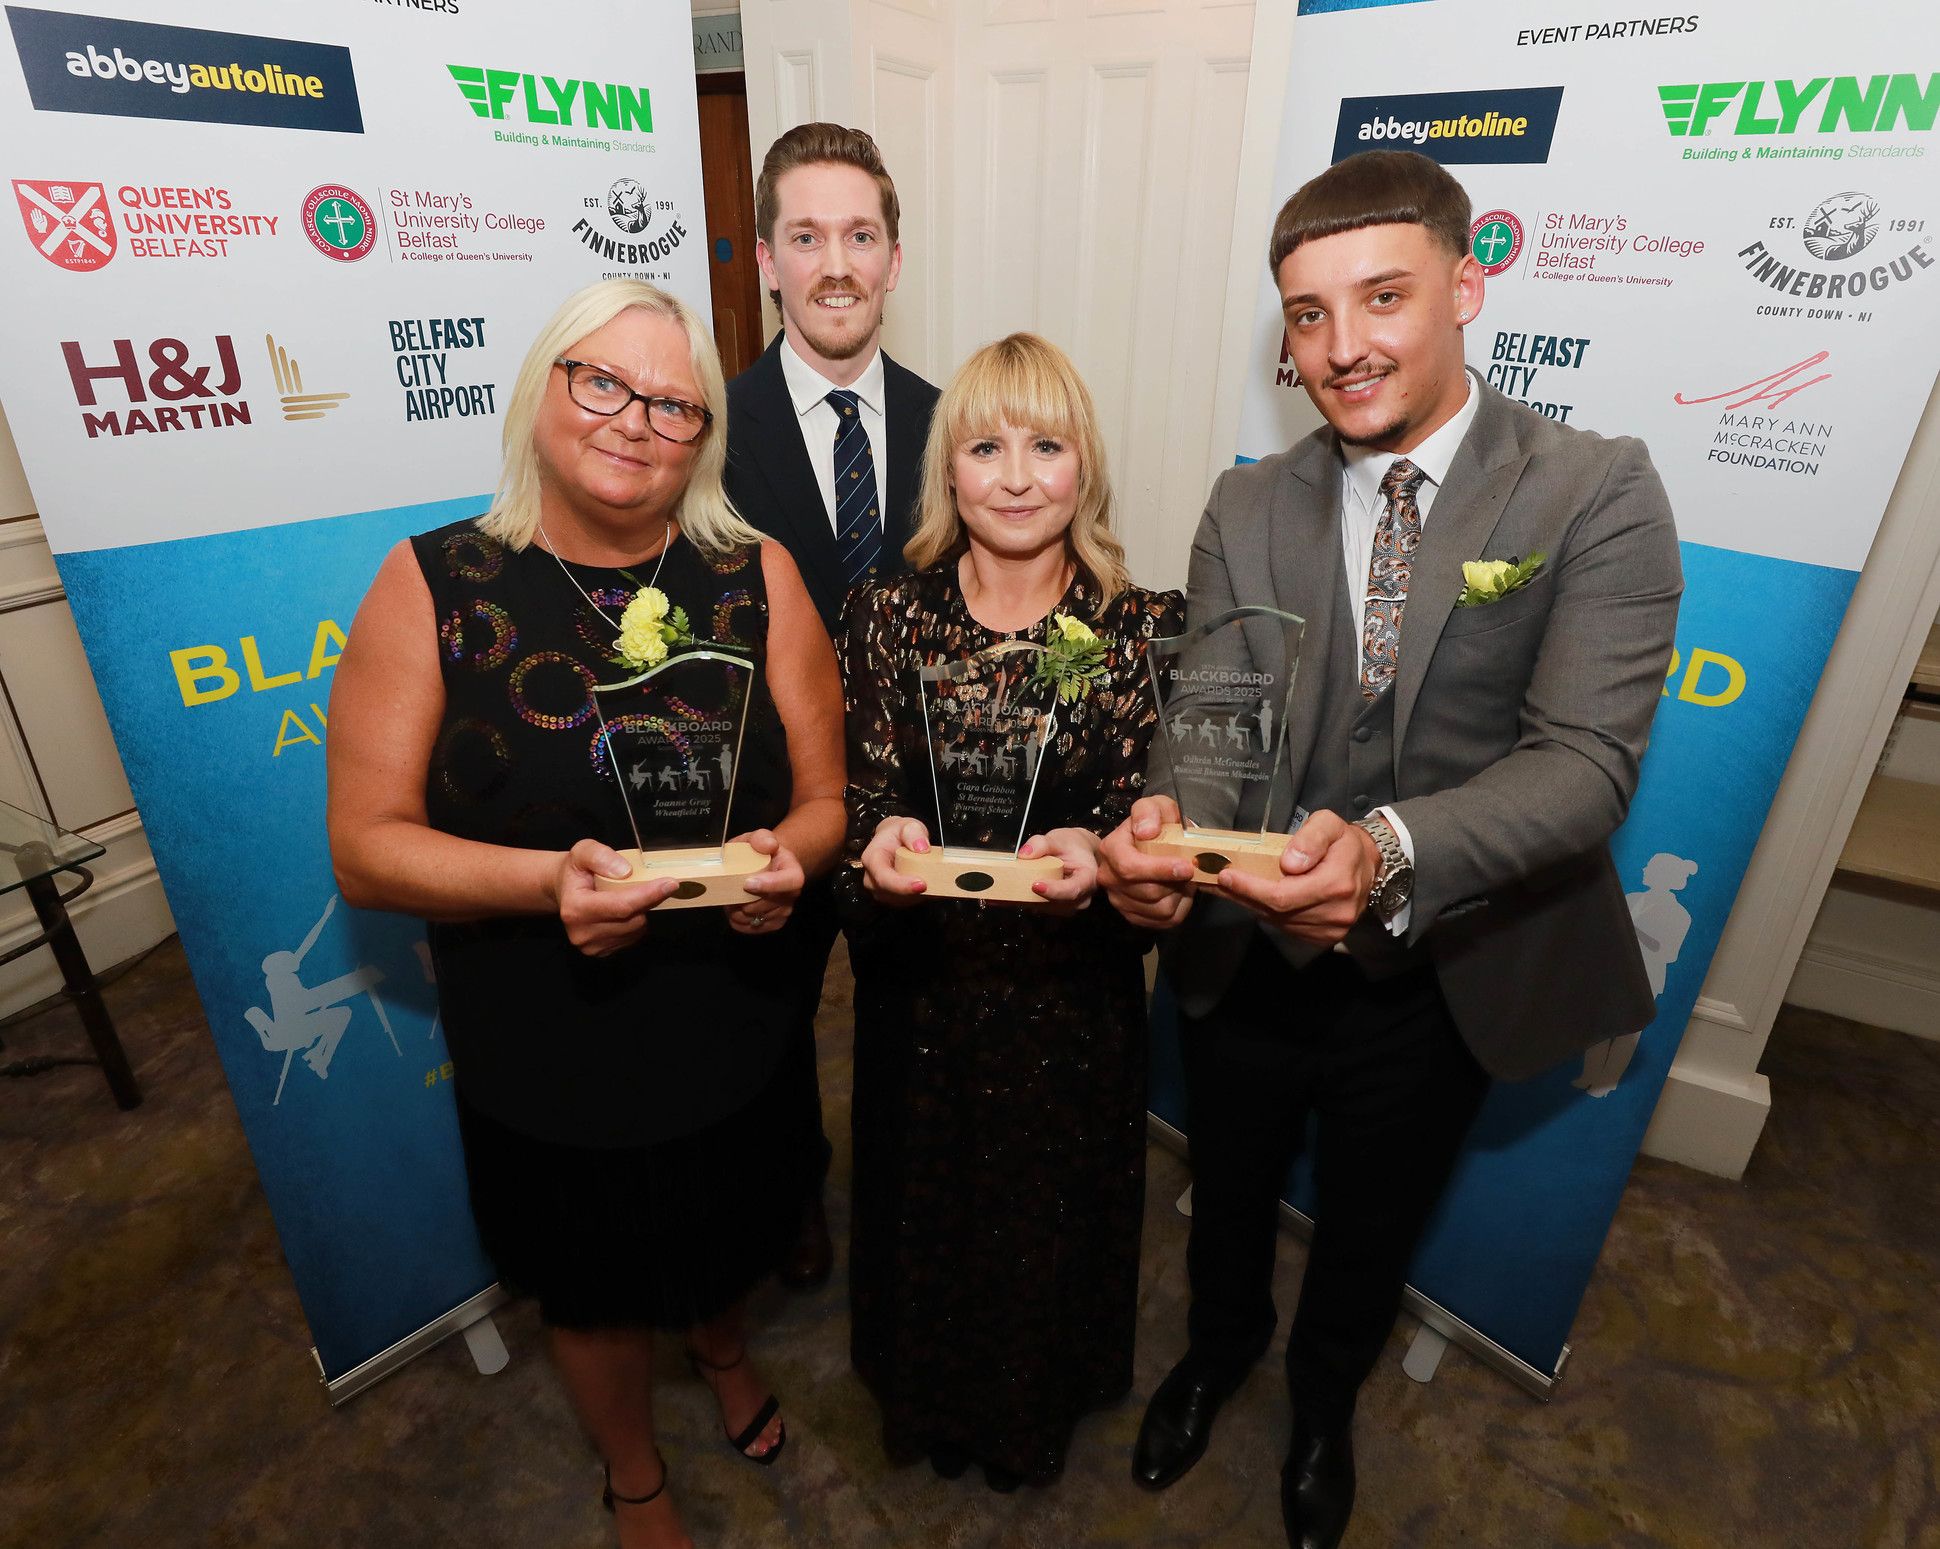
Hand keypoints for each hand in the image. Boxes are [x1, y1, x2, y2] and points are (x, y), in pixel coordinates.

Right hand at [553, 839, 679, 956]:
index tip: (671, 884)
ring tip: (626, 897)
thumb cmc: (576, 870)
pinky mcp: (601, 953)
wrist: (565, 891)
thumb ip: (601, 856)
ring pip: (637, 930)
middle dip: (646, 901)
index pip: (622, 906)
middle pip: (633, 920)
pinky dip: (635, 923)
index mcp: (575, 909)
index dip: (649, 895)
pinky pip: (633, 938)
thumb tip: (624, 872)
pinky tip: (623, 912)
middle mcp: (581, 933)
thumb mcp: (583, 851)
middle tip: (645, 884)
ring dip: (641, 912)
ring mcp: (591, 947)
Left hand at [727, 828, 802, 935]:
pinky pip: (754, 928)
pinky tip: (734, 911)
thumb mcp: (759, 838)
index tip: (747, 883)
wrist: (767, 866)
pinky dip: (739, 922)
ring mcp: (784, 910)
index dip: (770, 885)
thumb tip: (768, 845)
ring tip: (729, 900)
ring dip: (739, 913)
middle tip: (727, 893)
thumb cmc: (760, 852)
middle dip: (746, 901)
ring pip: (760, 918)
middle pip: (770, 904)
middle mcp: (792, 894)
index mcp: (793, 871)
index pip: (790, 881)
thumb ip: (762, 838)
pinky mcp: (774, 923)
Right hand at [859, 815, 930, 905]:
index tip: (921, 884)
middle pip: (894, 893)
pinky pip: (911, 901)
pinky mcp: (894, 898)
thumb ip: (914, 832)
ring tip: (935, 879)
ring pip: (904, 900)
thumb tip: (921, 847)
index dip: (902, 885)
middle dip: (916, 891)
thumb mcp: (907, 825)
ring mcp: (883, 891)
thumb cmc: (897, 834)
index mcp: (872, 859)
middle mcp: (873, 878)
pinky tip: (933, 884)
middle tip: (937, 881)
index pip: (884, 878)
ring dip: (921, 894)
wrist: (894, 840)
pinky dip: (924, 895)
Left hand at [1019, 827, 1100, 915]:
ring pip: (1047, 907)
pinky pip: (1041, 908)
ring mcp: (1070, 906)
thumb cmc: (1072, 846)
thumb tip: (1024, 854)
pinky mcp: (1058, 909)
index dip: (1054, 890)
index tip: (1035, 885)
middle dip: (1036, 895)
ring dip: (1030, 898)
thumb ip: (1041, 843)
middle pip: (1057, 903)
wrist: (1078, 853)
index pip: (1072, 890)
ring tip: (1017, 883)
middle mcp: (1082, 897)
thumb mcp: (1059, 838)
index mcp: (1089, 879)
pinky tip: (1018, 890)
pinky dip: (1028, 900)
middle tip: (1016, 883)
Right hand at [1097, 795, 1195, 930]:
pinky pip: (1163, 922)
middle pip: (1148, 891)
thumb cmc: (1155, 824)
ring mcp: (1119, 899)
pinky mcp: (1133, 916)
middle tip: (1192, 870)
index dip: (1160, 870)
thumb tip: (1146, 832)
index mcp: (1111, 849)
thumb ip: (1149, 811)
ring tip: (1184, 879)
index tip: (1186, 867)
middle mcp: (1109, 877)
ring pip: (1159, 909)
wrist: (1154, 843)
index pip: (1131, 867)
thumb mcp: (1155, 805)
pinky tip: (1180, 892)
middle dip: (1176, 883)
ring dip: (1180, 895)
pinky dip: (1179, 908)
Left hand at [1216, 809, 1377, 943]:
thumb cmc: (1345, 843)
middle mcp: (1335, 913)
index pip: (1283, 895)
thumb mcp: (1330, 824)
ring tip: (1229, 889)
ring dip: (1251, 905)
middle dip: (1243, 895)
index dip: (1251, 888)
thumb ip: (1311, 839)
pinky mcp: (1324, 937)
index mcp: (1336, 884)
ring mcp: (1330, 930)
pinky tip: (1252, 899)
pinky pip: (1286, 927)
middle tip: (1217, 881)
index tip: (1225, 875)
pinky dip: (1266, 913)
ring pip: (1278, 922)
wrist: (1369, 866)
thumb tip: (1289, 863)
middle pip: (1276, 912)